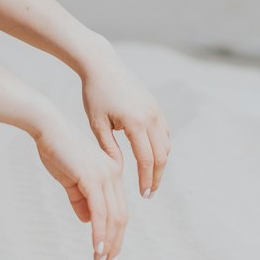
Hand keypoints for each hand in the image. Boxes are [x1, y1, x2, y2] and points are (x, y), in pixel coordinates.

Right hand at [29, 105, 128, 259]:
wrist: (46, 127)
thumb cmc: (56, 149)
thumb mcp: (70, 178)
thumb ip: (80, 199)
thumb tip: (88, 220)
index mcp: (111, 173)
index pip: (119, 209)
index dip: (115, 233)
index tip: (109, 252)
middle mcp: (113, 174)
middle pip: (121, 216)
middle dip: (115, 242)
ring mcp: (105, 175)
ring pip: (113, 217)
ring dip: (107, 241)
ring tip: (101, 259)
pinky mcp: (92, 177)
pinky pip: (100, 211)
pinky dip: (100, 231)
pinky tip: (97, 246)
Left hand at [80, 43, 170, 197]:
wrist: (101, 64)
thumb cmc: (93, 94)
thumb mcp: (97, 123)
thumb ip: (109, 148)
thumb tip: (119, 171)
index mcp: (135, 123)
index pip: (146, 160)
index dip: (146, 180)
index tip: (143, 195)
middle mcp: (150, 116)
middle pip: (162, 156)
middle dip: (157, 176)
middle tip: (150, 193)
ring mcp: (156, 110)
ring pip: (166, 144)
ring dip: (161, 163)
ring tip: (150, 178)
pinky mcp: (155, 105)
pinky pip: (164, 132)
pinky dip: (161, 147)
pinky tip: (152, 157)